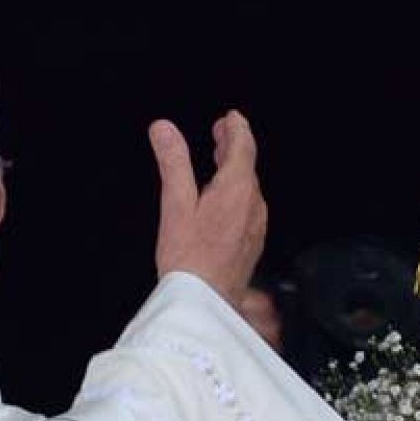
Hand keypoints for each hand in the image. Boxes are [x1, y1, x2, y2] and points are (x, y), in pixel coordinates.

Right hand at [148, 110, 267, 302]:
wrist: (205, 303)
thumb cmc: (188, 257)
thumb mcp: (176, 204)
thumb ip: (173, 162)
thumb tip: (163, 128)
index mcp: (236, 190)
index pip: (244, 148)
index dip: (237, 129)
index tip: (231, 118)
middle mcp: (253, 205)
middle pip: (247, 167)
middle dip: (235, 146)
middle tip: (222, 132)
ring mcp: (256, 226)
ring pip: (249, 188)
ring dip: (236, 169)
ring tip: (221, 160)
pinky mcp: (252, 243)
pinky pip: (249, 207)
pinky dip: (237, 192)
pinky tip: (224, 200)